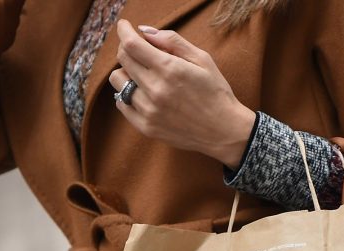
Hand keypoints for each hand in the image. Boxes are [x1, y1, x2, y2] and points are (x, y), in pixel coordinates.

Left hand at [109, 20, 256, 167]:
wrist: (225, 131)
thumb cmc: (216, 92)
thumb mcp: (202, 59)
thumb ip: (172, 41)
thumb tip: (144, 31)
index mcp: (170, 70)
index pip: (131, 44)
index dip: (124, 31)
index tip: (124, 26)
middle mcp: (156, 90)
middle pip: (123, 60)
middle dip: (128, 49)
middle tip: (140, 50)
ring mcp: (149, 110)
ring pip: (118, 81)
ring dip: (126, 72)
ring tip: (143, 75)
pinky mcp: (146, 127)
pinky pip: (122, 104)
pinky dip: (127, 94)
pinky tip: (142, 93)